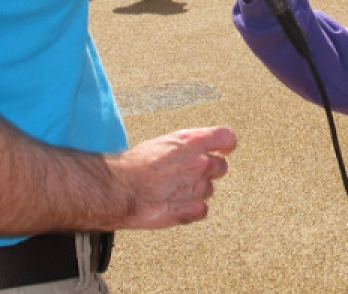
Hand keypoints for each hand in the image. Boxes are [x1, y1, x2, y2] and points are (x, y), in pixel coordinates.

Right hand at [109, 126, 236, 229]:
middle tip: (190, 173)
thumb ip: (183, 147)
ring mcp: (198, 187)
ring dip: (196, 190)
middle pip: (221, 167)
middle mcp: (200, 163)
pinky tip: (175, 204)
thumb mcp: (160, 143)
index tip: (224, 149)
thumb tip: (190, 150)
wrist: (121, 190)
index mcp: (192, 142)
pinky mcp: (192, 210)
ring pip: (209, 189)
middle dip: (209, 170)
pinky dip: (192, 209)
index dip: (226, 144)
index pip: (226, 138)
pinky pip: (202, 209)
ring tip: (174, 190)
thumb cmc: (134, 166)